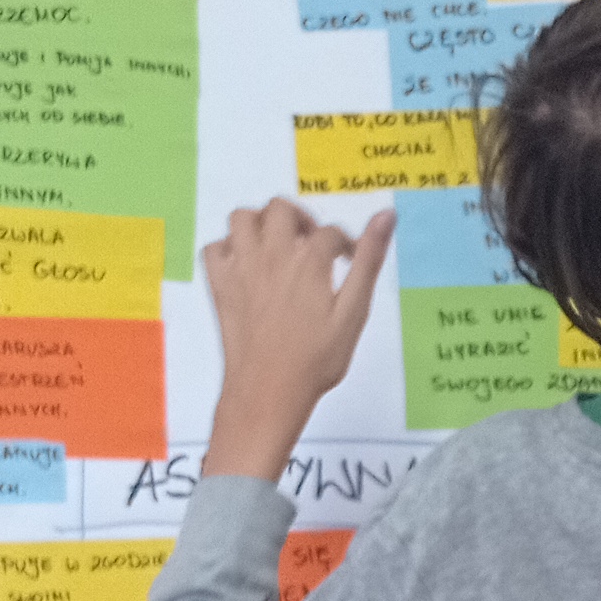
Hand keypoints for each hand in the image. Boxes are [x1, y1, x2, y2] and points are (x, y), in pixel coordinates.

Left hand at [200, 199, 393, 480]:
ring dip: (261, 224)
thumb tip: (386, 217)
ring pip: (242, 218)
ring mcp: (241, 268)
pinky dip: (229, 248)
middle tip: (311, 244)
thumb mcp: (353, 312)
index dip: (344, 243)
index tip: (348, 260)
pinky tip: (247, 265)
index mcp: (308, 261)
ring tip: (278, 246)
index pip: (329, 232)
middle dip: (300, 219)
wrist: (268, 391)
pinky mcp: (220, 285)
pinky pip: (214, 248)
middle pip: (281, 209)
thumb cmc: (315, 359)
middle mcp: (271, 256)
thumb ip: (368, 261)